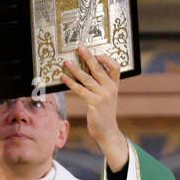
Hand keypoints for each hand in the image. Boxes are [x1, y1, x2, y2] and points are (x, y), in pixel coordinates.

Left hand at [60, 46, 127, 168]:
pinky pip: (80, 89)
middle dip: (88, 57)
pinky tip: (63, 77)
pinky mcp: (94, 103)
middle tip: (79, 48)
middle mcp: (110, 88)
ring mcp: (103, 96)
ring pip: (87, 78)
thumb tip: (86, 72)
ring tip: (66, 62)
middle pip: (99, 68)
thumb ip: (101, 85)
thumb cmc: (104, 114)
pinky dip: (71, 82)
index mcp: (115, 85)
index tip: (96, 53)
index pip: (115, 66)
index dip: (106, 58)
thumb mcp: (107, 97)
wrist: (107, 131)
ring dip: (75, 69)